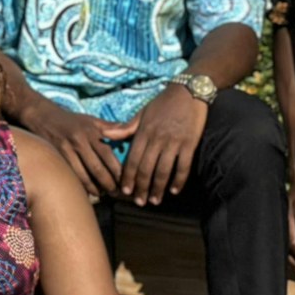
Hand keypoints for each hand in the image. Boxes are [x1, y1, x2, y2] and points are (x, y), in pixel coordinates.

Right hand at [17, 97, 134, 197]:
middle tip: (115, 193)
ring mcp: (65, 150)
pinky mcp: (55, 157)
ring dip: (93, 188)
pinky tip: (86, 191)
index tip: (125, 180)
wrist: (41, 115)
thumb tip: (129, 130)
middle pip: (97, 168)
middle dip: (108, 184)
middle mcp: (78, 142)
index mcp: (90, 133)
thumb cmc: (69, 120)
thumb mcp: (90, 120)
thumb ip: (110, 127)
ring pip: (82, 175)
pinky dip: (79, 185)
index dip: (117, 171)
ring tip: (102, 194)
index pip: (108, 155)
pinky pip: (69, 175)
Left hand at [120, 85, 206, 205]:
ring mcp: (174, 142)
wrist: (187, 92)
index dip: (128, 177)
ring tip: (154, 200)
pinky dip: (179, 180)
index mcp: (143, 133)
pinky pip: (183, 166)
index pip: (132, 160)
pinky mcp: (189, 144)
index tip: (125, 191)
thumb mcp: (142, 113)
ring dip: (158, 188)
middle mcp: (157, 139)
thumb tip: (105, 135)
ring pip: (163, 170)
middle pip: (146, 169)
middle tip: (139, 202)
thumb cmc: (162, 104)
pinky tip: (174, 190)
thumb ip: (125, 128)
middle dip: (141, 188)